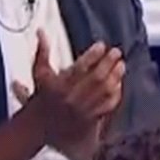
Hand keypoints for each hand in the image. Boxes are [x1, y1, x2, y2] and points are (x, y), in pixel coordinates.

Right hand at [12, 33, 124, 159]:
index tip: (101, 46)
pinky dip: (115, 94)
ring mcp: (83, 109)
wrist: (39, 126)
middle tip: (116, 52)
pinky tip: (118, 84)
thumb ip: (42, 52)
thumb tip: (42, 33)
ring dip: (115, 76)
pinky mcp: (90, 118)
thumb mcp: (39, 73)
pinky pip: (107, 106)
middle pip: (96, 78)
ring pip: (104, 91)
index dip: (93, 55)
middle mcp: (72, 97)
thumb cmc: (41, 97)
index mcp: (60, 85)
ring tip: (121, 65)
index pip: (80, 67)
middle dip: (109, 63)